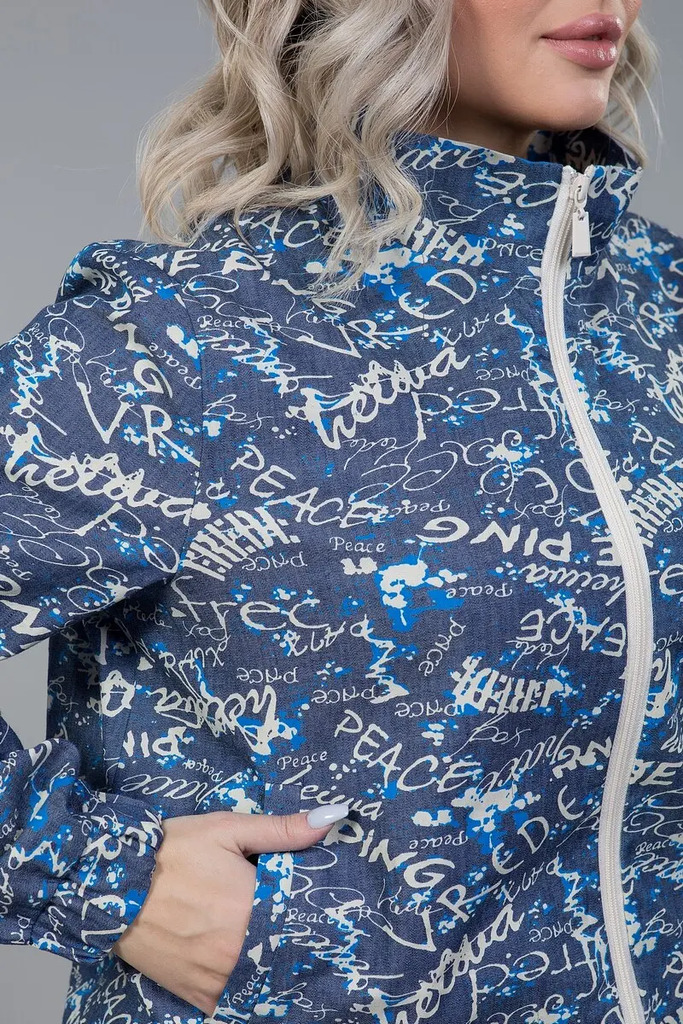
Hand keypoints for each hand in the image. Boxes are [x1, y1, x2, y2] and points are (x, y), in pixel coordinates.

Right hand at [111, 801, 347, 1015]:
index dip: (316, 910)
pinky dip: (245, 982)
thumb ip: (282, 830)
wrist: (113, 885)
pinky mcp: (198, 995)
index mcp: (252, 908)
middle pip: (287, 949)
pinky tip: (246, 961)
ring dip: (270, 960)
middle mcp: (239, 952)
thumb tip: (332, 818)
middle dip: (295, 935)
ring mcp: (218, 978)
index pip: (306, 916)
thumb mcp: (227, 830)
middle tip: (294, 918)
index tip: (322, 901)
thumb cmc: (173, 853)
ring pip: (263, 977)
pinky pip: (235, 999)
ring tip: (269, 938)